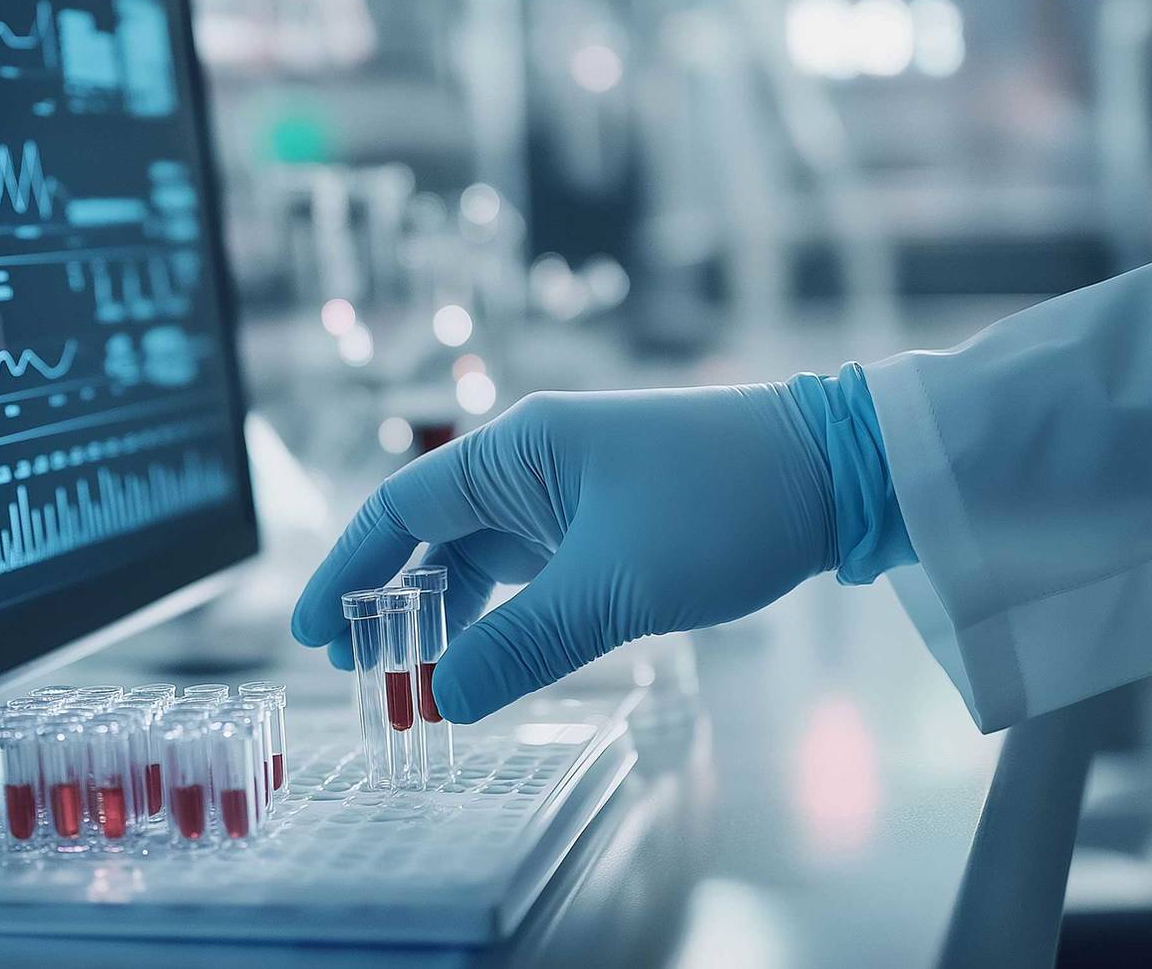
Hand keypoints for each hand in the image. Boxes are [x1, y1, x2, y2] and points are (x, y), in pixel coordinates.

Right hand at [290, 384, 840, 721]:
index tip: (311, 629)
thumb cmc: (725, 505)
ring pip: (480, 560)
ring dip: (447, 618)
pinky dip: (502, 617)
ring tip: (418, 683)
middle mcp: (531, 464)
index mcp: (516, 451)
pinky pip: (529, 571)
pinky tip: (489, 660)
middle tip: (355, 671)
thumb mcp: (616, 587)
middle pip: (431, 537)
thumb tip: (444, 700)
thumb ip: (523, 645)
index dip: (348, 569)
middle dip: (390, 604)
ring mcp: (569, 492)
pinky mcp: (607, 519)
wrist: (840, 470)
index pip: (400, 510)